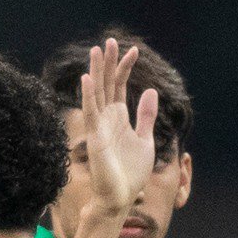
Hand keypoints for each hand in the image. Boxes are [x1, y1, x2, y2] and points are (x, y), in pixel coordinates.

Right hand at [76, 37, 159, 217]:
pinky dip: (88, 96)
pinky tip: (87, 79)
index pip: (120, 86)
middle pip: (107, 84)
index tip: (134, 50)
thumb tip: (150, 91)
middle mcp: (107, 118)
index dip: (126, 68)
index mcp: (119, 118)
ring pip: (96, 93)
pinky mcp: (95, 138)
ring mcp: (99, 127)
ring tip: (97, 50)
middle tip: (110, 40)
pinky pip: (91, 113)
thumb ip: (145, 116)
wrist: (121, 197)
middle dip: (109, 63)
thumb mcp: (145, 140)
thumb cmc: (131, 173)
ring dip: (96, 72)